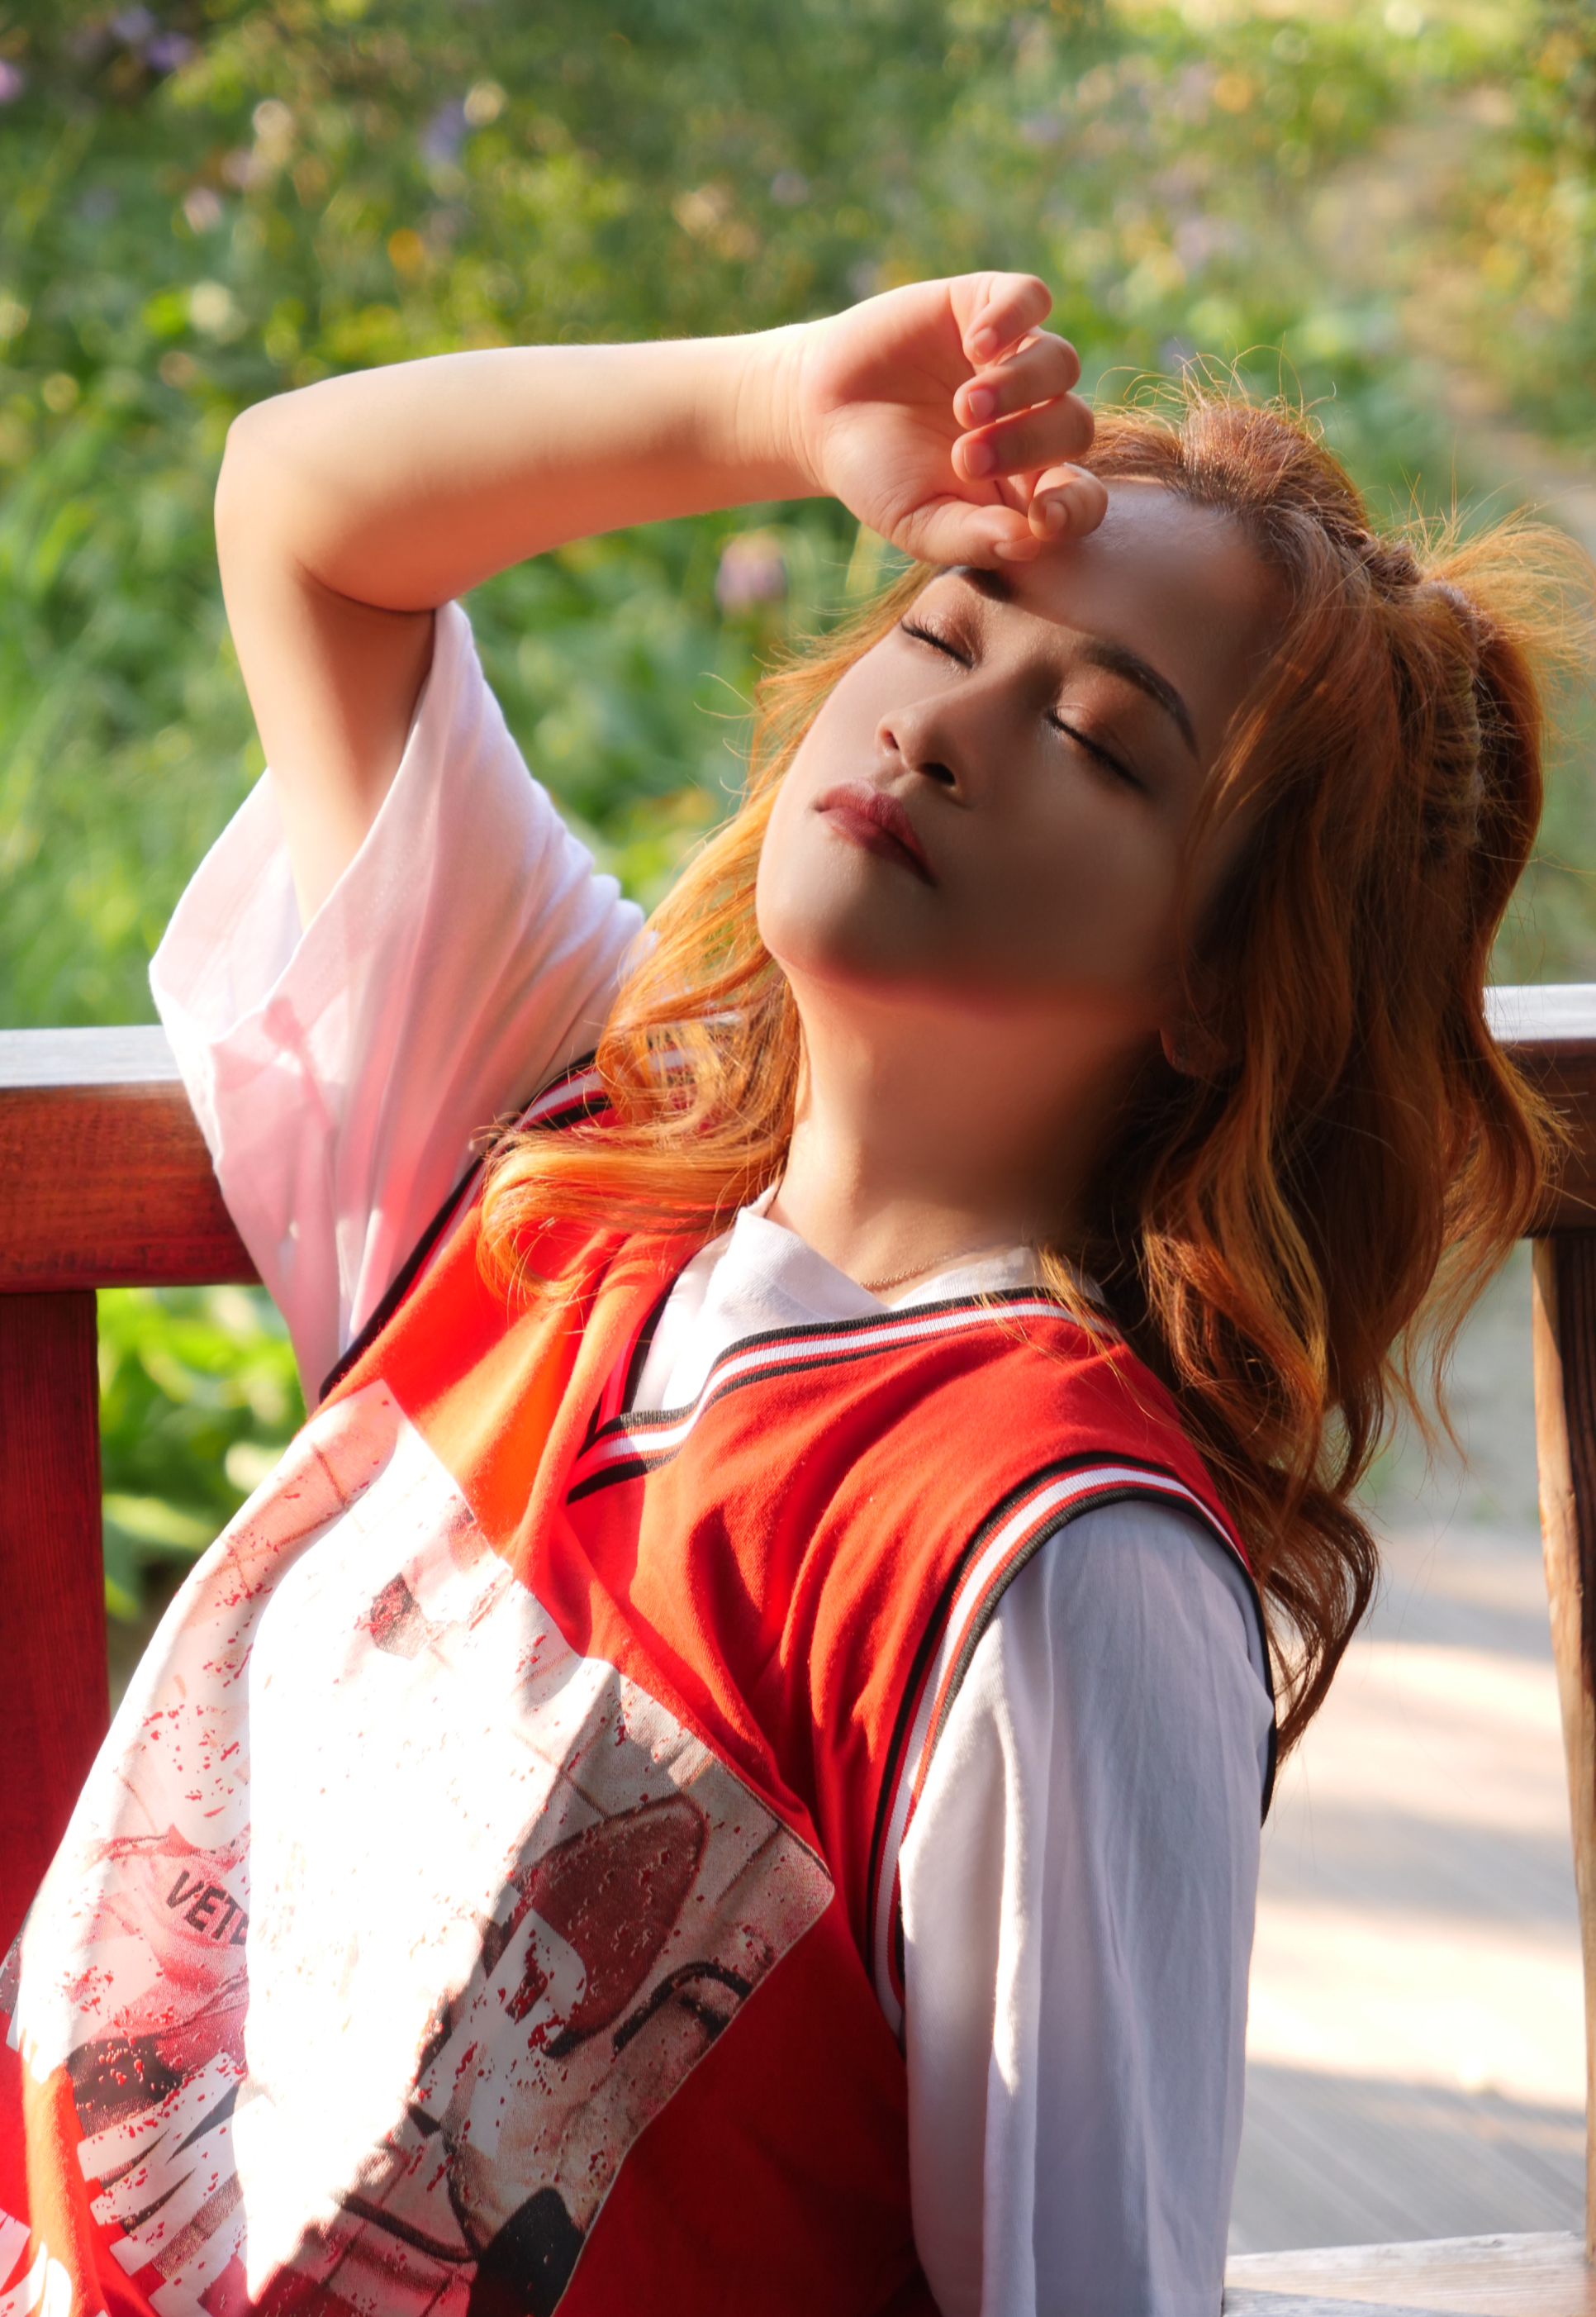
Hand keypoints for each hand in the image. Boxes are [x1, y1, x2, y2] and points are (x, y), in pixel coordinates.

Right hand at [780, 272, 1105, 565]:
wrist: (819, 414)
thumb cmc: (874, 478)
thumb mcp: (916, 523)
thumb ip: (971, 538)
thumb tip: (1028, 541)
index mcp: (1027, 482)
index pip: (1082, 496)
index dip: (1076, 508)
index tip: (1042, 518)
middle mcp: (1032, 417)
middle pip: (1075, 425)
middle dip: (1029, 444)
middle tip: (967, 457)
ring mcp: (1014, 358)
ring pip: (1061, 362)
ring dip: (1019, 387)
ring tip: (963, 405)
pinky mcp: (986, 306)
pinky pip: (1031, 298)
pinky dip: (1012, 318)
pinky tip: (975, 344)